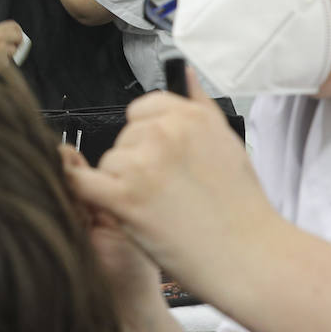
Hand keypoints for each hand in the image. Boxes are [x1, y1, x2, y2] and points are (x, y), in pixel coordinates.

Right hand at [0, 19, 24, 58]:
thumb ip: (0, 35)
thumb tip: (17, 40)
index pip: (13, 25)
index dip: (18, 30)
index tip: (19, 35)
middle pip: (19, 36)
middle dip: (20, 42)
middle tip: (17, 46)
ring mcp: (0, 49)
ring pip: (14, 50)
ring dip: (10, 54)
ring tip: (0, 56)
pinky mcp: (2, 61)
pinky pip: (8, 62)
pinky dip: (3, 64)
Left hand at [62, 70, 279, 304]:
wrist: (248, 256)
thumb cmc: (241, 207)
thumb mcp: (229, 142)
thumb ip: (200, 105)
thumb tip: (186, 74)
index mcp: (190, 115)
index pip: (142, 109)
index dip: (146, 136)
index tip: (157, 158)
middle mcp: (166, 132)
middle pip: (124, 137)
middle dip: (134, 162)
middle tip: (163, 192)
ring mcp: (143, 163)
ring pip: (108, 162)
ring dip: (120, 185)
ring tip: (157, 209)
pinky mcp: (125, 196)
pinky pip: (82, 183)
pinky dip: (82, 191)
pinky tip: (95, 200)